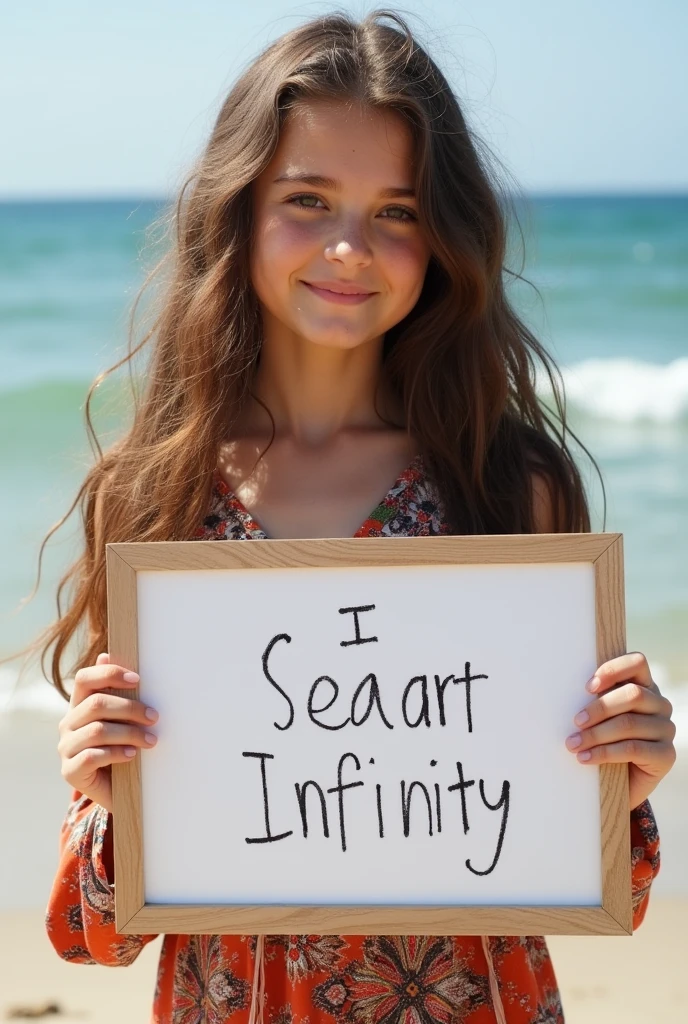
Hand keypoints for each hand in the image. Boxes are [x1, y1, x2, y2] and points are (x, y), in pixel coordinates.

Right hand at [57, 652, 158, 813]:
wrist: (119, 791)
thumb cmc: (123, 747)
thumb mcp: (123, 719)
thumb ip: (117, 691)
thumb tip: (106, 655)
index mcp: (79, 705)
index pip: (84, 679)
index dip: (109, 675)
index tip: (138, 680)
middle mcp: (68, 723)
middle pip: (96, 704)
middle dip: (130, 708)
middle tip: (154, 717)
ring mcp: (66, 747)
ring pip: (97, 730)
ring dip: (130, 733)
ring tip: (151, 740)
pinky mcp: (70, 771)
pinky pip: (93, 756)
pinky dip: (117, 753)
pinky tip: (132, 755)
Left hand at [565, 652, 675, 809]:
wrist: (617, 783)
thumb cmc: (603, 740)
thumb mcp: (599, 715)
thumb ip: (594, 698)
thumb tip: (564, 690)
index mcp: (644, 686)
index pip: (637, 663)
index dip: (612, 670)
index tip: (587, 687)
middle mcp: (660, 704)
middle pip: (633, 695)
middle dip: (599, 708)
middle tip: (576, 722)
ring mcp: (666, 729)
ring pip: (630, 723)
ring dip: (596, 734)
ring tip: (573, 744)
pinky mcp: (666, 755)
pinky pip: (633, 749)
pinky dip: (605, 753)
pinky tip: (586, 758)